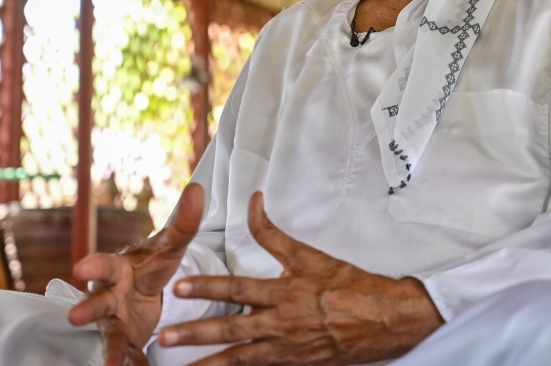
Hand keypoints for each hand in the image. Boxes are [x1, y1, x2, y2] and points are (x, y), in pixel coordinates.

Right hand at [68, 183, 204, 365]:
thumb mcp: (169, 247)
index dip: (93, 267)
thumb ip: (183, 223)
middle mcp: (110, 295)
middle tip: (75, 317)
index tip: (81, 269)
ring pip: (109, 335)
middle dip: (87, 309)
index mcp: (119, 269)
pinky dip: (127, 363)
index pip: (104, 264)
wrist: (142, 291)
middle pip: (97, 302)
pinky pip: (125, 354)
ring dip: (108, 349)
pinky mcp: (125, 341)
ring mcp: (115, 321)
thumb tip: (198, 189)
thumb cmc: (151, 265)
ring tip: (110, 365)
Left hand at [157, 192, 443, 364]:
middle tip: (165, 339)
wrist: (385, 319)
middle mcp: (283, 324)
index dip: (208, 287)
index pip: (238, 288)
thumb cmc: (349, 285)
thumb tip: (253, 202)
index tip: (180, 288)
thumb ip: (274, 234)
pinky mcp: (296, 365)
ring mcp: (288, 349)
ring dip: (210, 364)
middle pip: (231, 329)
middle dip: (196, 334)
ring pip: (241, 358)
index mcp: (285, 293)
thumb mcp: (310, 256)